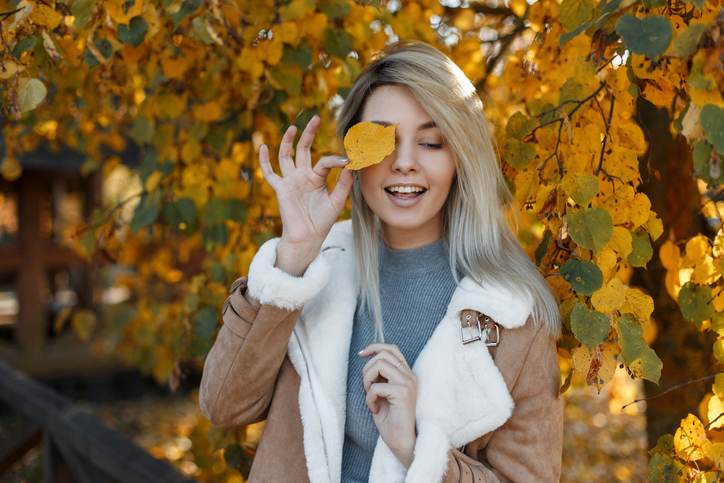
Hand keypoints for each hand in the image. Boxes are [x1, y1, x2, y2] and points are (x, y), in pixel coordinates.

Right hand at [259, 114, 353, 249]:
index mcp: (317, 178)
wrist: (308, 237)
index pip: (324, 161)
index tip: (347, 161)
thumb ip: (344, 183)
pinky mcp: (281, 189)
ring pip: (286, 156)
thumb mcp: (337, 201)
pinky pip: (270, 174)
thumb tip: (351, 165)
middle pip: (303, 150)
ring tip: (293, 127)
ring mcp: (290, 181)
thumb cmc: (322, 221)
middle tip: (315, 118)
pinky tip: (263, 147)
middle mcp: (302, 176)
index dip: (335, 160)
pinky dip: (264, 161)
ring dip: (288, 141)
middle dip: (308, 134)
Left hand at [359, 343, 417, 467]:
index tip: (361, 354)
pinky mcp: (402, 393)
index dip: (375, 347)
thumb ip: (380, 377)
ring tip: (370, 396)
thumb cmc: (391, 421)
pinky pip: (376, 386)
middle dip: (368, 368)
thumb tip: (368, 359)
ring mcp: (408, 383)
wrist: (402, 443)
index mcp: (407, 374)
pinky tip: (374, 409)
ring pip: (379, 364)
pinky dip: (369, 398)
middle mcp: (410, 376)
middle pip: (383, 354)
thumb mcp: (383, 393)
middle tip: (367, 387)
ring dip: (368, 380)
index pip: (392, 349)